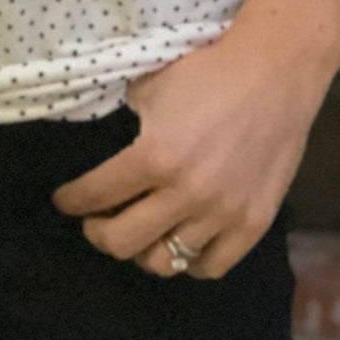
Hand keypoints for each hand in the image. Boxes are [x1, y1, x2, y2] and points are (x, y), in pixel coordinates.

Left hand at [48, 22, 330, 279]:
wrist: (276, 72)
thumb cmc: (208, 72)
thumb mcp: (148, 88)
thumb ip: (126, 125)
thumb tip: (105, 148)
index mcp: (154, 156)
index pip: (96, 194)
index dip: (71, 202)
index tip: (64, 202)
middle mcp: (187, 193)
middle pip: (123, 242)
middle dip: (98, 232)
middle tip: (96, 221)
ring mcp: (223, 214)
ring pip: (166, 261)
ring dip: (143, 249)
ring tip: (139, 233)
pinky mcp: (254, 223)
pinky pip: (212, 266)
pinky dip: (189, 262)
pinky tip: (180, 242)